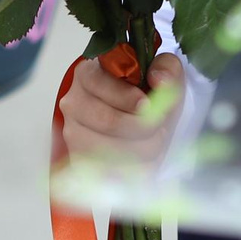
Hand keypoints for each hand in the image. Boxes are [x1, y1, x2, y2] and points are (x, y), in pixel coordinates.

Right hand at [59, 51, 184, 161]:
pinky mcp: (79, 160)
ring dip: (143, 148)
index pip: (99, 84)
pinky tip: (143, 156)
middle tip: (158, 125)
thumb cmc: (150, 95)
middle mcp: (74, 102)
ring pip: (111, 149)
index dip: (126, 97)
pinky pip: (110, 172)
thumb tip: (158, 79)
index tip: (147, 104)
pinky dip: (133, 167)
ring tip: (153, 139)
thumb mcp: (164, 73)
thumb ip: (166, 67)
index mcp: (89, 74)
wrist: (144, 124)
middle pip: (108, 121)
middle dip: (143, 126)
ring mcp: (73, 133)